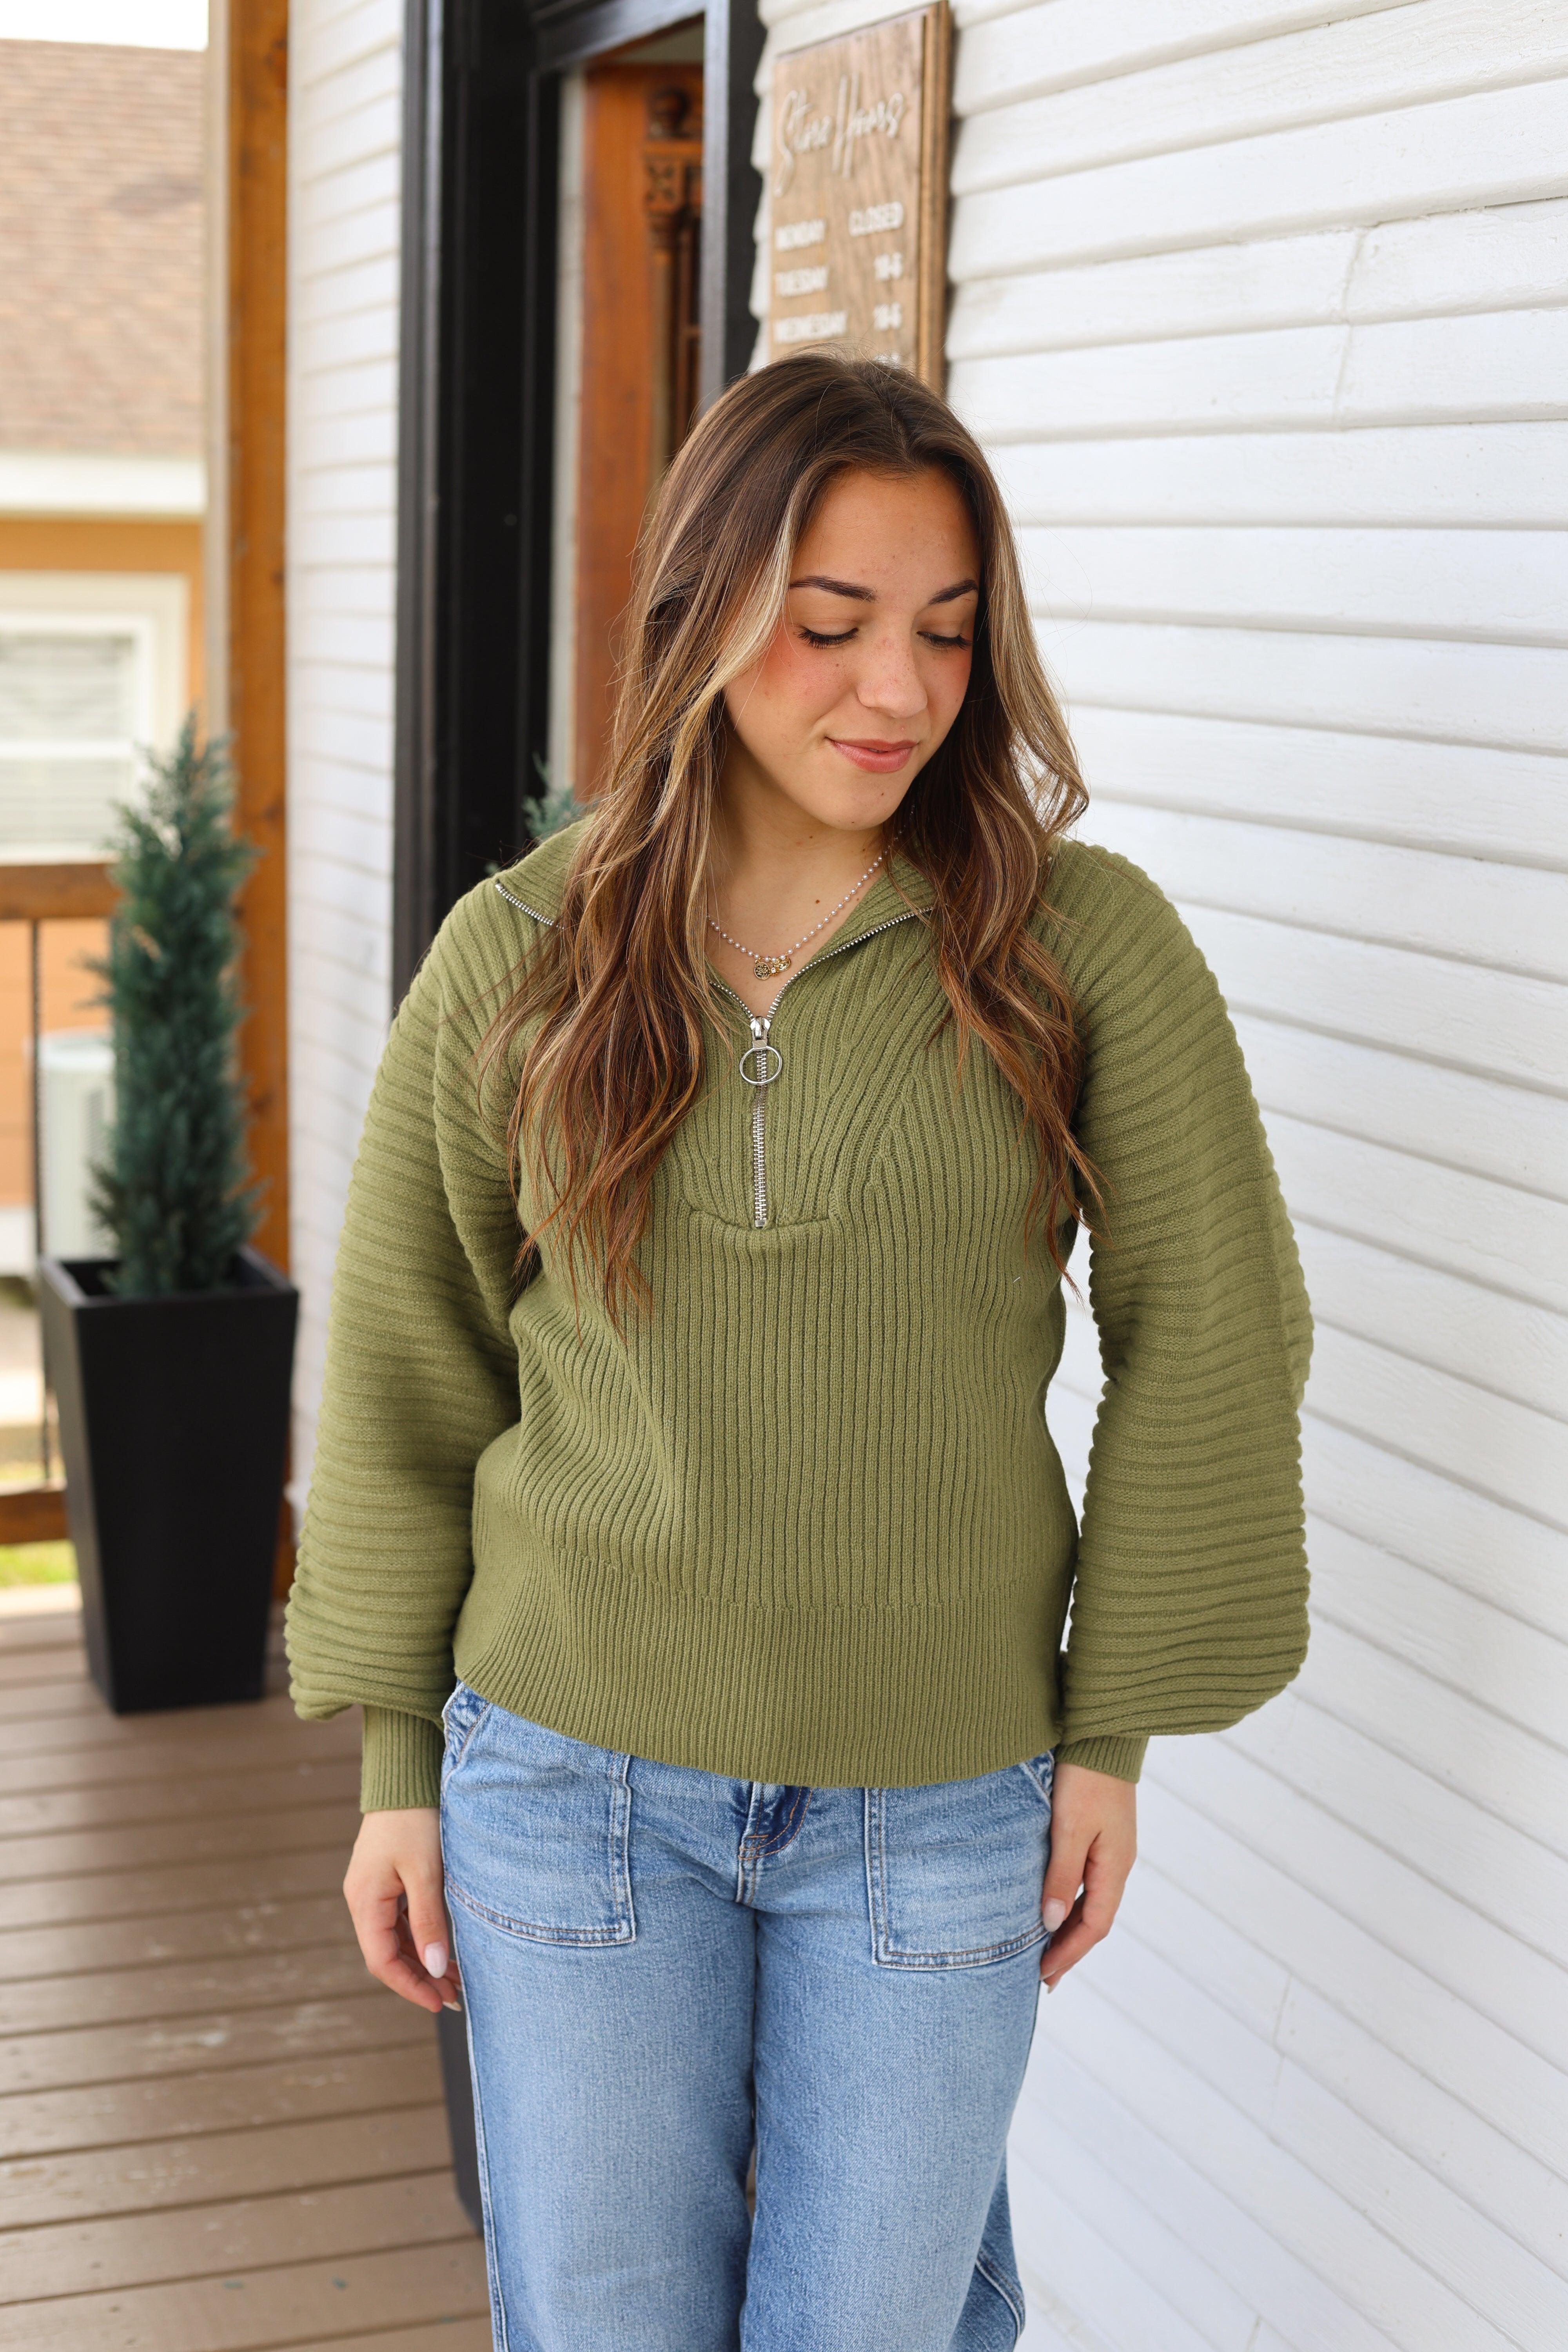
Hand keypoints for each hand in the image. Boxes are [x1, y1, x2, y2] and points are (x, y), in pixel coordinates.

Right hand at [343, 1807, 462, 2013]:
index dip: (410, 1986)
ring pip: (395, 1939)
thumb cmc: (416, 1820)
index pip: (381, 1960)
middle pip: (388, 1954)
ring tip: (456, 1978)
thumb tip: (436, 1968)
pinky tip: (444, 1947)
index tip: (440, 2001)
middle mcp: (363, 1899)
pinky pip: (400, 1921)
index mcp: (364, 1900)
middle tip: (456, 1996)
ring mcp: (373, 1890)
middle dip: (420, 1978)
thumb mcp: (426, 1872)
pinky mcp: (386, 1880)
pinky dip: (421, 1938)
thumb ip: (428, 1921)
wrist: (406, 1777)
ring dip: (423, 1960)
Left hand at [1039, 1760, 1136, 1989]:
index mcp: (1115, 1866)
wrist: (1101, 1733)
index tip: (1043, 1976)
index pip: (1094, 1926)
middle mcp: (1117, 1863)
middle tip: (1042, 1976)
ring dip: (1068, 1927)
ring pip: (1089, 1901)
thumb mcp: (1069, 1828)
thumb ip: (1060, 1875)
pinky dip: (1068, 1901)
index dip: (1069, 1953)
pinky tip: (1052, 1905)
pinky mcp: (1099, 1834)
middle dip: (1069, 1948)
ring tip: (1044, 1950)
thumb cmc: (1086, 1778)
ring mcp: (1110, 1849)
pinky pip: (1085, 1881)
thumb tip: (1050, 1923)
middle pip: (1093, 1919)